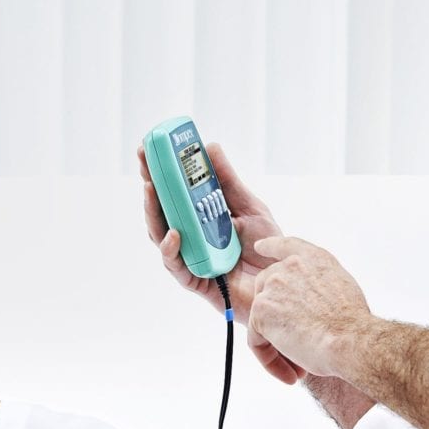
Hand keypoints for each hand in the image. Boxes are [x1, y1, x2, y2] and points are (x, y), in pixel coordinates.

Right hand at [138, 142, 285, 320]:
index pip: (173, 194)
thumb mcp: (249, 207)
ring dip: (153, 214)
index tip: (148, 150)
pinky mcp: (194, 280)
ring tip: (151, 191)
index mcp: (200, 218)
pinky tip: (174, 234)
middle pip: (160, 213)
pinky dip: (171, 249)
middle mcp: (190, 237)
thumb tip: (210, 147)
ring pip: (160, 237)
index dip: (158, 173)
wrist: (283, 281)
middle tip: (145, 167)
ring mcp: (190, 258)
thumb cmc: (266, 247)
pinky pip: (176, 266)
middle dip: (150, 188)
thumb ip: (228, 181)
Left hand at [243, 236, 372, 382]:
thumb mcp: (342, 288)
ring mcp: (272, 287)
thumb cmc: (354, 324)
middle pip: (266, 288)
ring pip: (262, 319)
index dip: (271, 247)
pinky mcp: (261, 312)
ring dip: (276, 344)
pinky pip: (257, 340)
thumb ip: (320, 285)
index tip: (260, 249)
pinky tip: (289, 373)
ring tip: (298, 366)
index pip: (285, 246)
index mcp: (313, 259)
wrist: (351, 339)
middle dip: (277, 318)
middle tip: (298, 344)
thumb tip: (310, 303)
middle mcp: (289, 267)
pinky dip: (270, 360)